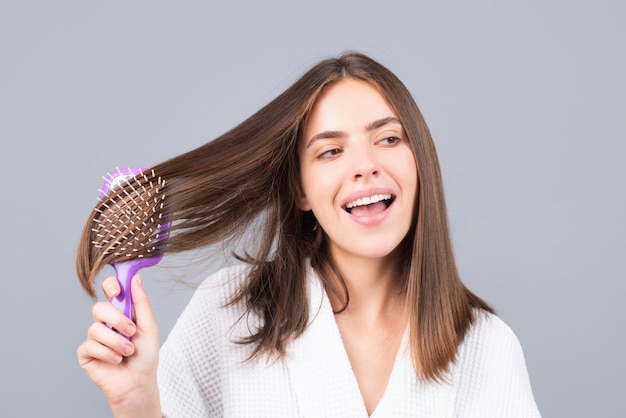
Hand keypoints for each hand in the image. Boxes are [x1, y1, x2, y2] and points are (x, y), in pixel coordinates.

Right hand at [77, 275, 161, 415]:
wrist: (138, 382)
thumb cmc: (145, 355)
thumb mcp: (149, 326)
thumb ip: (141, 302)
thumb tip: (135, 277)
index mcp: (121, 312)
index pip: (110, 290)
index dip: (110, 286)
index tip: (117, 291)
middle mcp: (106, 322)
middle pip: (99, 307)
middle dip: (117, 320)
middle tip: (131, 332)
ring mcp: (94, 337)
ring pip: (96, 328)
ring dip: (117, 342)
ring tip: (128, 352)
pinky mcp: (86, 353)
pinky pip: (90, 345)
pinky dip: (107, 353)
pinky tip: (116, 360)